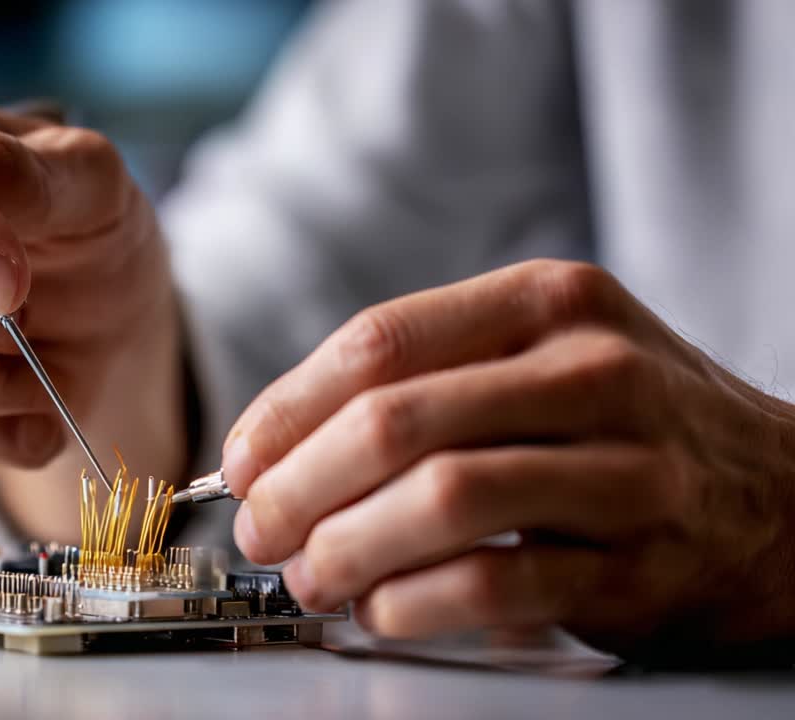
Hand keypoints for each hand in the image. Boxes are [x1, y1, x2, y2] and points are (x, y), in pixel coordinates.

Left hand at [224, 259, 794, 663]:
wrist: (781, 497)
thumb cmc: (626, 423)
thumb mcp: (543, 355)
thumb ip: (427, 380)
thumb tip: (278, 446)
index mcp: (548, 302)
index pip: (379, 343)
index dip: (287, 408)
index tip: (240, 459)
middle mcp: (591, 371)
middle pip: (396, 422)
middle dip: (299, 486)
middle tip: (258, 527)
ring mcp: (625, 467)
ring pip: (442, 501)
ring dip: (346, 548)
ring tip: (307, 574)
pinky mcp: (639, 564)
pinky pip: (496, 585)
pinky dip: (412, 604)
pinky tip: (379, 610)